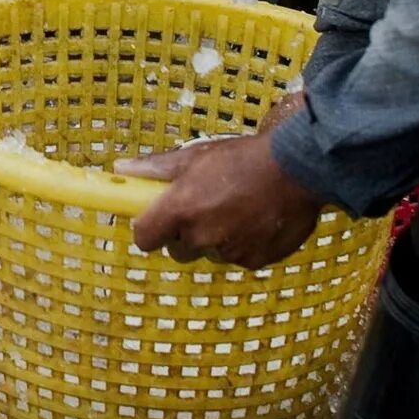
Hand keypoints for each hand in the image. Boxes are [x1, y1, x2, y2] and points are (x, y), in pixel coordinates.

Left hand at [121, 117, 324, 267]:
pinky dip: (242, 243)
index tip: (157, 218)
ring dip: (216, 237)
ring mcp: (229, 252)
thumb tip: (120, 170)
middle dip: (184, 233)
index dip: (148, 229)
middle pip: (177, 249)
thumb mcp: (195, 156)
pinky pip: (237, 257)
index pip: (144, 238)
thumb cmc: (242, 158)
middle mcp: (201, 235)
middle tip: (204, 207)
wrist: (297, 169)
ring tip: (236, 208)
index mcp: (181, 209)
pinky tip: (256, 219)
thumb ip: (155, 169)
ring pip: (209, 252)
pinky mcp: (254, 261)